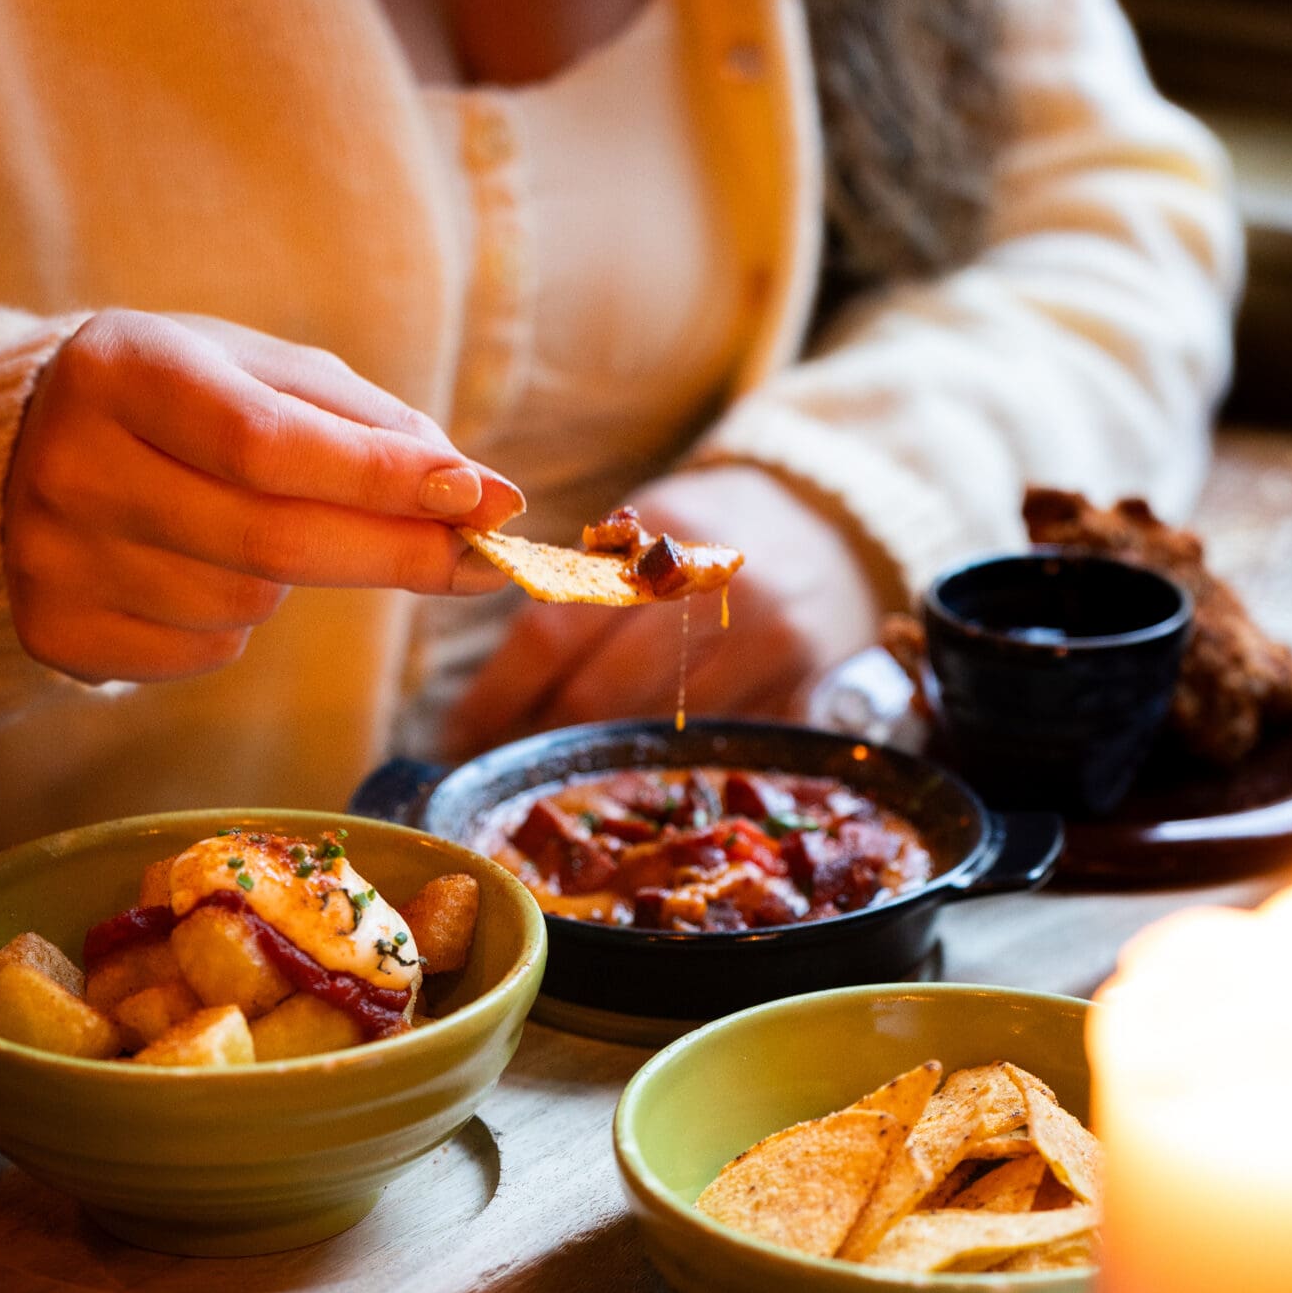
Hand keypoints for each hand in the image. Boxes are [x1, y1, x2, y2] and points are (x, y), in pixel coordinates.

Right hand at [3, 311, 522, 683]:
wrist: (25, 449)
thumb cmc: (182, 405)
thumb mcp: (265, 377)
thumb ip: (372, 428)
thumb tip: (486, 498)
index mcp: (122, 367)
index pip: (268, 442)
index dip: (380, 479)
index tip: (479, 498)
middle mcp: (71, 463)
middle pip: (270, 541)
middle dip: (392, 553)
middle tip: (477, 559)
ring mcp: (52, 556)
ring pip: (242, 607)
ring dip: (287, 583)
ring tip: (244, 529)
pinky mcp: (56, 630)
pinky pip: (202, 654)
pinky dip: (230, 626)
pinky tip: (193, 572)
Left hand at [443, 464, 884, 754]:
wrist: (833, 522)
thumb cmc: (711, 530)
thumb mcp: (644, 527)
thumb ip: (580, 589)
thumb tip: (495, 679)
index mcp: (656, 538)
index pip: (553, 630)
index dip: (498, 694)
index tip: (458, 734)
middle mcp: (712, 593)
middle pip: (596, 694)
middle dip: (536, 737)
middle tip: (499, 763)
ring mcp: (763, 647)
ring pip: (651, 729)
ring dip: (591, 757)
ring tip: (550, 770)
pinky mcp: (797, 693)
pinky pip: (710, 746)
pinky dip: (660, 761)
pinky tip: (627, 769)